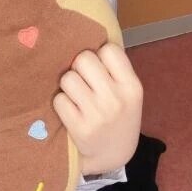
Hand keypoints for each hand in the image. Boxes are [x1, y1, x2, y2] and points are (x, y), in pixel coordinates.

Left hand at [53, 42, 142, 175]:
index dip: (99, 55)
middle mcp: (117, 99)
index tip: (99, 68)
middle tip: (84, 81)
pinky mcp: (79, 128)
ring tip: (77, 97)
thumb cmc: (118, 115)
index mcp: (132, 86)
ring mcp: (98, 114)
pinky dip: (61, 103)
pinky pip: (59, 99)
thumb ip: (114, 69)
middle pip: (84, 59)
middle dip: (79, 67)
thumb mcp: (128, 93)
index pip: (109, 49)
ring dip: (68, 85)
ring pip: (68, 78)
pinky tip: (70, 111)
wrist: (113, 156)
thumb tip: (86, 33)